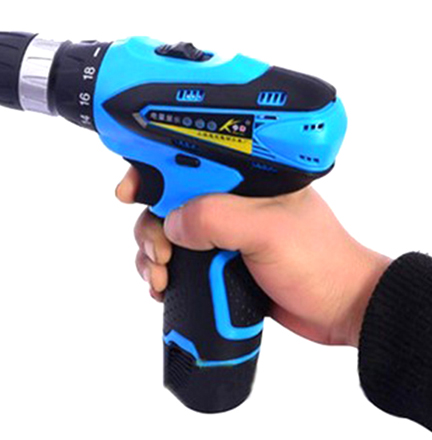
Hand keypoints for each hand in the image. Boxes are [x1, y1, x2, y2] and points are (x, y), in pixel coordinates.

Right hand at [116, 167, 390, 346]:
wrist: (343, 312)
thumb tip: (171, 225)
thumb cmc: (317, 260)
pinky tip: (161, 287)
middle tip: (157, 252)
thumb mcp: (267, 230)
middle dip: (150, 224)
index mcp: (241, 176)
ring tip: (159, 277)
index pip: (186, 159)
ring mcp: (220, 233)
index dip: (151, 169)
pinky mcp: (216, 264)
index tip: (128, 192)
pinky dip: (159, 272)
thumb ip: (216, 218)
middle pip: (166, 199)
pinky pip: (175, 261)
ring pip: (165, 232)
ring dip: (150, 253)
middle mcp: (226, 198)